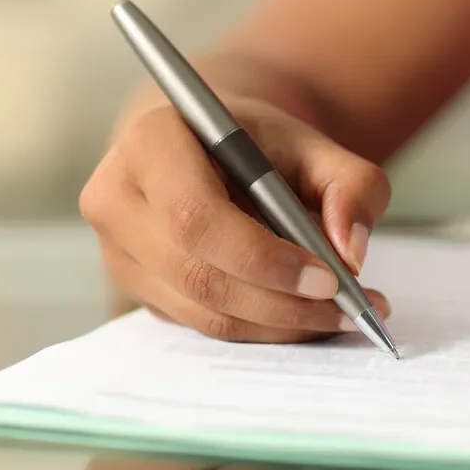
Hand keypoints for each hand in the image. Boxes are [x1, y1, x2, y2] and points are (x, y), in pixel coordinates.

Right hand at [81, 96, 390, 342]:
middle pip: (196, 274)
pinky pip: (201, 323)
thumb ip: (350, 185)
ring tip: (341, 315)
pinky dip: (261, 327)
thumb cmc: (260, 142)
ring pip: (201, 310)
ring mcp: (117, 250)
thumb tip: (352, 252)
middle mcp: (117, 197)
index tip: (329, 278)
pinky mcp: (136, 287)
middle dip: (280, 302)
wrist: (213, 146)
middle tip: (348, 308)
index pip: (195, 216)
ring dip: (278, 324)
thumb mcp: (315, 145)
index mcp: (150, 142)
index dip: (262, 257)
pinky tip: (307, 315)